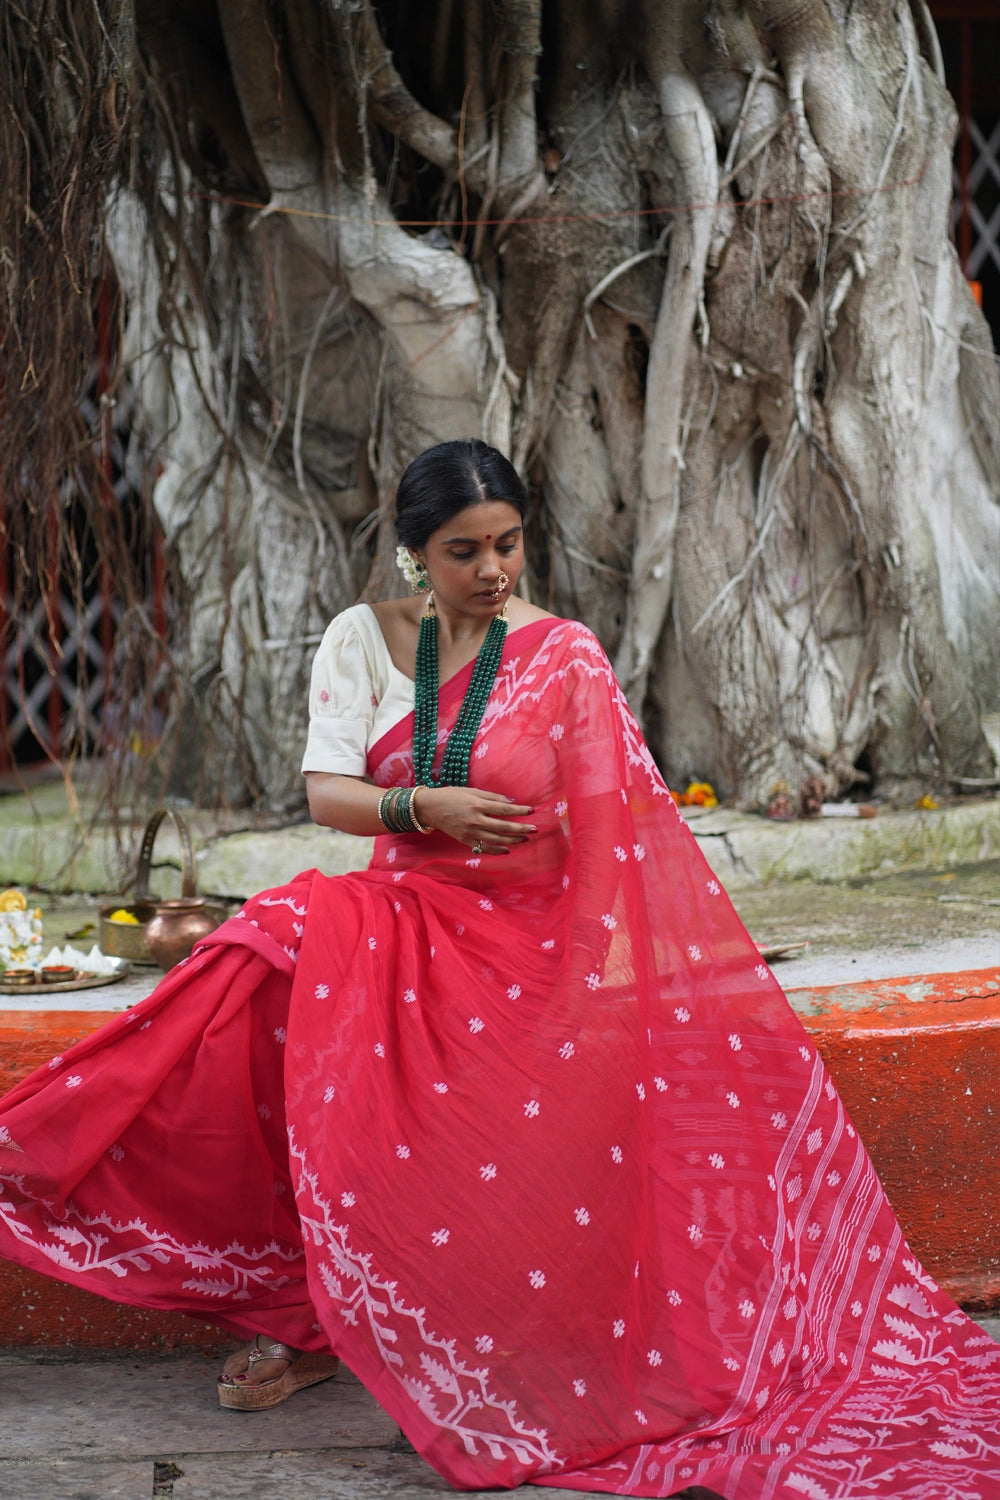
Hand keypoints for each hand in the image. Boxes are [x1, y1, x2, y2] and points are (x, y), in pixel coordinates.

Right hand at [413, 786, 535, 853]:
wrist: (431, 808)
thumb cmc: (452, 796)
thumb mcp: (472, 791)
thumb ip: (493, 797)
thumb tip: (512, 801)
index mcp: (478, 805)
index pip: (504, 809)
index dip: (519, 810)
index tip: (532, 810)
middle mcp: (475, 820)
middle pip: (503, 827)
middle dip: (521, 829)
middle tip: (534, 829)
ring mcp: (470, 832)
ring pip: (496, 840)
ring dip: (513, 840)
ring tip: (524, 839)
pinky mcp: (465, 841)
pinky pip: (484, 848)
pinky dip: (497, 850)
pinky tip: (507, 849)